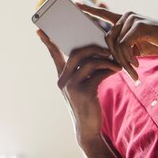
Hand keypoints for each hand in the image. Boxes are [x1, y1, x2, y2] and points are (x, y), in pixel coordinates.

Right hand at [37, 31, 118, 150]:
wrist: (88, 128)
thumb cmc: (86, 105)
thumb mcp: (81, 87)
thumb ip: (83, 72)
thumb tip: (95, 53)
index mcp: (62, 77)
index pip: (54, 55)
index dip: (48, 42)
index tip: (40, 30)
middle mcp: (64, 80)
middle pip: (75, 54)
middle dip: (92, 47)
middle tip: (105, 47)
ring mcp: (73, 86)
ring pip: (89, 62)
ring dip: (105, 59)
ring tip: (115, 61)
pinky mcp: (85, 91)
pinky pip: (99, 73)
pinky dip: (110, 69)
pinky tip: (117, 69)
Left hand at [77, 5, 157, 81]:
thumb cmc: (156, 42)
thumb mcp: (136, 45)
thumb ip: (122, 46)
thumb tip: (110, 56)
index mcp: (123, 20)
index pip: (104, 13)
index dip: (90, 9)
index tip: (76, 4)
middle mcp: (126, 16)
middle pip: (108, 38)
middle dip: (114, 57)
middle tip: (125, 71)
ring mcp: (132, 19)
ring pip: (116, 43)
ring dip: (122, 60)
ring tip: (133, 70)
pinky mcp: (139, 25)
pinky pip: (125, 44)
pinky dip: (129, 57)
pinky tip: (136, 64)